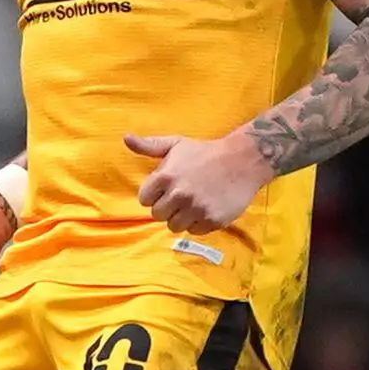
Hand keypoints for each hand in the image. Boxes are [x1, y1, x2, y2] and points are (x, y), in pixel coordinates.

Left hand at [127, 132, 273, 233]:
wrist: (242, 161)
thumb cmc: (205, 152)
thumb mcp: (176, 144)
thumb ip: (150, 145)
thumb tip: (126, 139)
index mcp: (165, 177)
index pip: (144, 200)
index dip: (155, 195)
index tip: (167, 189)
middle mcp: (179, 194)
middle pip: (158, 215)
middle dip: (167, 207)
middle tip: (183, 196)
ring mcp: (196, 209)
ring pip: (174, 226)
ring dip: (182, 217)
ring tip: (194, 202)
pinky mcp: (212, 220)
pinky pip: (194, 231)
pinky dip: (199, 223)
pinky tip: (207, 207)